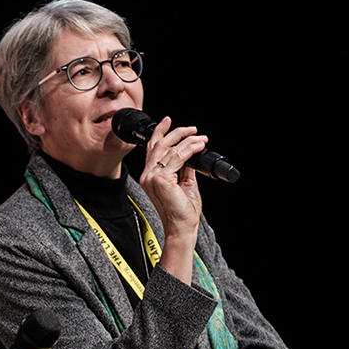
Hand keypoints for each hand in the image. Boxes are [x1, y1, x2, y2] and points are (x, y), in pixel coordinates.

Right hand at [138, 116, 205, 284]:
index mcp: (150, 176)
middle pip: (159, 145)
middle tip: (191, 128)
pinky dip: (189, 149)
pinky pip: (177, 157)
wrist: (182, 227)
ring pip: (170, 149)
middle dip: (175, 132)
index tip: (167, 121)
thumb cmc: (183, 211)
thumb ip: (185, 168)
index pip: (152, 149)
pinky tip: (199, 146)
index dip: (160, 133)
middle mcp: (148, 175)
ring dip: (188, 141)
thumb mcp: (185, 184)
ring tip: (201, 138)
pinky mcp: (161, 179)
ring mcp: (152, 177)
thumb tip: (191, 153)